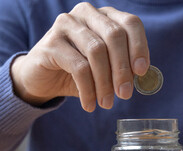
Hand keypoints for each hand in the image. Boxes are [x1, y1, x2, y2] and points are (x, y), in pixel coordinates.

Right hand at [10, 2, 149, 111]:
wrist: (40, 79)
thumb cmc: (76, 72)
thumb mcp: (104, 68)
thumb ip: (123, 67)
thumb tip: (142, 77)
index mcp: (104, 16)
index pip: (130, 23)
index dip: (139, 46)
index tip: (142, 71)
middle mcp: (85, 14)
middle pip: (114, 35)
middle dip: (122, 68)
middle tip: (125, 94)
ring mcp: (66, 25)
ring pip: (96, 51)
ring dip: (105, 82)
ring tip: (107, 103)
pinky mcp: (51, 43)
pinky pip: (78, 67)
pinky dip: (88, 89)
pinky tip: (89, 104)